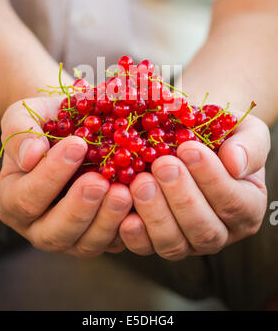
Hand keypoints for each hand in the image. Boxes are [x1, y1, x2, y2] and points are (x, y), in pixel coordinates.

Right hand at [0, 97, 131, 256]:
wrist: (75, 128)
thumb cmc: (46, 121)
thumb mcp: (25, 115)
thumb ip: (21, 133)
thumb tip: (31, 156)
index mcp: (13, 199)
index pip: (26, 197)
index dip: (50, 175)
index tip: (77, 145)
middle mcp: (39, 226)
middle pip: (54, 232)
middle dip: (78, 208)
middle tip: (100, 181)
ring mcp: (72, 236)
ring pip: (86, 243)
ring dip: (106, 220)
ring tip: (124, 192)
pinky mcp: (101, 237)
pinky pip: (115, 242)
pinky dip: (129, 228)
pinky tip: (141, 207)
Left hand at [119, 113, 269, 258]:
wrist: (188, 136)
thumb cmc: (218, 134)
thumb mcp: (243, 130)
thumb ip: (249, 145)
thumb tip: (236, 164)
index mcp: (247, 205)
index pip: (235, 202)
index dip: (211, 178)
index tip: (188, 148)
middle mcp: (221, 231)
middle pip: (204, 230)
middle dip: (181, 197)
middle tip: (163, 164)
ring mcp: (187, 241)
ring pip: (174, 243)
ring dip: (155, 213)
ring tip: (141, 181)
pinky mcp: (156, 242)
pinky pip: (145, 246)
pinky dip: (134, 233)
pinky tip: (125, 212)